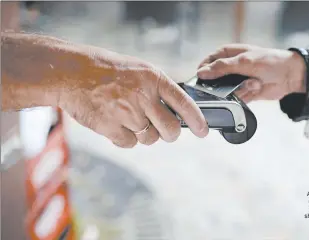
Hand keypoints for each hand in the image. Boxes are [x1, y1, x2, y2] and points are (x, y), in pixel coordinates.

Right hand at [59, 49, 208, 147]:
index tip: (204, 131)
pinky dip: (125, 139)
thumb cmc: (105, 70)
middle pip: (171, 129)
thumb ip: (157, 90)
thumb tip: (175, 112)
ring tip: (128, 117)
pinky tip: (115, 123)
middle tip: (163, 130)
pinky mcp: (111, 128)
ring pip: (149, 138)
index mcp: (153, 78)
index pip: (184, 102)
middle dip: (170, 134)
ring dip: (143, 134)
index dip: (197, 119)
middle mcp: (143, 96)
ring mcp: (127, 113)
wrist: (70, 73)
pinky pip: (129, 143)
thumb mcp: (138, 70)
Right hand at [197, 44, 306, 102]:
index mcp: (229, 54)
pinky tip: (256, 88)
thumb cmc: (270, 61)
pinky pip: (237, 99)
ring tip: (253, 83)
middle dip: (221, 85)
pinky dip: (246, 95)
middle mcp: (232, 68)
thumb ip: (222, 68)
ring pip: (226, 91)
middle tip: (230, 85)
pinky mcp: (245, 93)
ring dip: (239, 89)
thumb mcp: (244, 61)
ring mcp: (238, 81)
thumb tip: (202, 72)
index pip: (209, 61)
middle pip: (215, 79)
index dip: (204, 69)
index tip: (201, 79)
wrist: (291, 75)